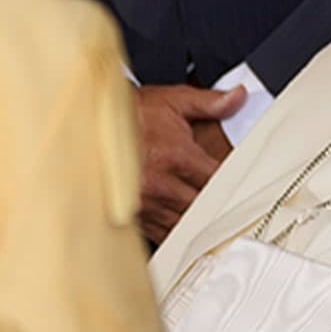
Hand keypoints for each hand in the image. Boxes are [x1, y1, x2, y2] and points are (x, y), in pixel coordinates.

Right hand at [135, 84, 245, 243]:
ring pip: (184, 225)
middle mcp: (160, 184)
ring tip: (208, 218)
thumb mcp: (172, 101)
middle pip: (204, 207)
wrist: (89, 125)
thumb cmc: (131, 115)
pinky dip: (174, 231)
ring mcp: (145, 203)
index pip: (218, 180)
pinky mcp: (132, 215)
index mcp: (176, 156)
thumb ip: (209, 103)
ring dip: (197, 222)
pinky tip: (182, 225)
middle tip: (227, 204)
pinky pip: (162, 234)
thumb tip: (238, 97)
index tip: (241, 185)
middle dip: (216, 206)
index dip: (233, 185)